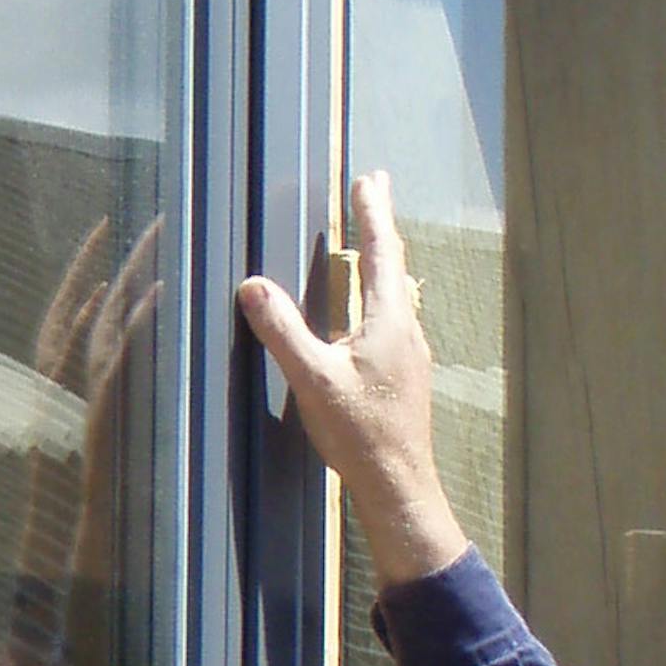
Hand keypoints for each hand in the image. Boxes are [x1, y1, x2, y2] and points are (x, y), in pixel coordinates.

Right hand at [16, 217, 164, 595]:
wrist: (71, 534)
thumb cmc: (83, 487)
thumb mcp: (85, 427)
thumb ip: (94, 386)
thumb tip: (112, 354)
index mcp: (56, 378)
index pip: (68, 308)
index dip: (83, 265)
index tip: (105, 228)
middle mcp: (62, 378)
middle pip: (85, 302)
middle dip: (113, 256)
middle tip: (145, 218)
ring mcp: (79, 392)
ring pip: (101, 320)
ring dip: (130, 275)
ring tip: (158, 237)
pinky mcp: (100, 409)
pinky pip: (117, 358)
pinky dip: (133, 323)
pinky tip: (156, 294)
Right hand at [237, 171, 465, 579]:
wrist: (399, 485)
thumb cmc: (360, 434)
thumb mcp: (313, 380)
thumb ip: (283, 331)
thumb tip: (253, 286)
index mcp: (388, 322)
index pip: (381, 252)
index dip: (372, 214)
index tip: (367, 180)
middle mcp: (407, 331)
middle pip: (395, 265)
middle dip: (381, 225)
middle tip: (374, 189)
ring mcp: (412, 354)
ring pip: (398, 293)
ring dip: (383, 260)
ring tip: (373, 242)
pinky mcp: (407, 376)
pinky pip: (395, 319)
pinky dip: (382, 295)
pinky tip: (371, 313)